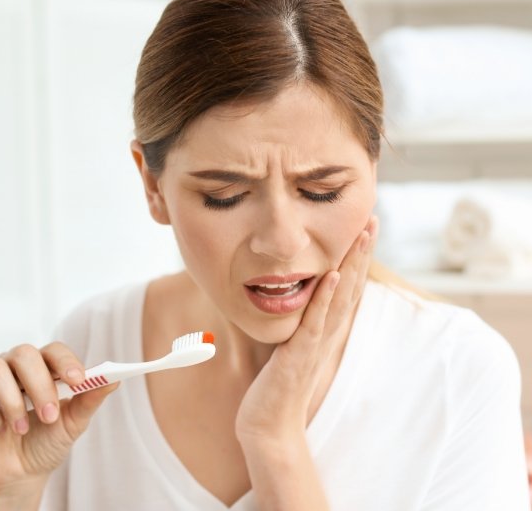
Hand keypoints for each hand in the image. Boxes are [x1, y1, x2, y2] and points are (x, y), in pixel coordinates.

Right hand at [0, 342, 116, 498]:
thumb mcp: (74, 422)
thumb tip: (115, 379)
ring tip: (22, 428)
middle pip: (24, 354)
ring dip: (13, 401)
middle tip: (49, 415)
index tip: (79, 381)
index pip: (53, 350)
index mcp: (43, 366)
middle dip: (40, 385)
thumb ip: (90, 398)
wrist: (19, 473)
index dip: (66, 362)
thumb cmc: (47, 440)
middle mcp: (13, 367)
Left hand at [235, 216, 377, 444]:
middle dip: (361, 251)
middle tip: (372, 218)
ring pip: (340, 297)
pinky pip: (315, 321)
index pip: (348, 284)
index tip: (364, 226)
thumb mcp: (296, 343)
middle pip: (351, 284)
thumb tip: (305, 298)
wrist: (270, 424)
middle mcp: (328, 331)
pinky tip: (333, 274)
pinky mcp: (300, 354)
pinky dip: (326, 297)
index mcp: (326, 327)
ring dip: (352, 264)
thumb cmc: (281, 383)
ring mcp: (317, 342)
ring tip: (362, 235)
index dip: (357, 255)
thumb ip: (305, 321)